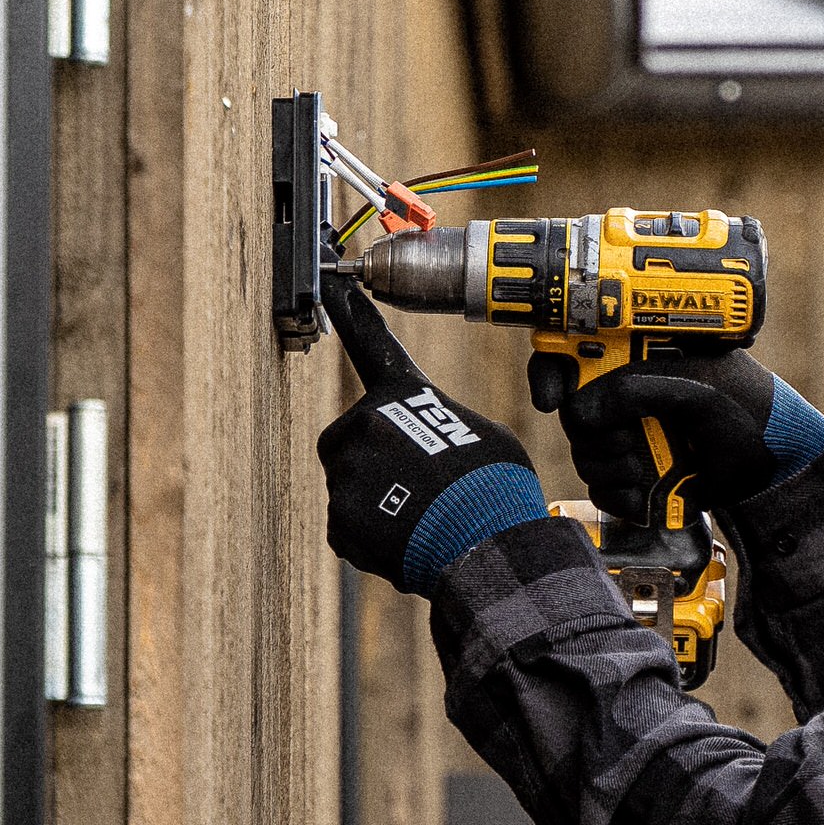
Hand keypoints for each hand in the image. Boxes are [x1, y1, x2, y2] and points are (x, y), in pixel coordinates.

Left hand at [317, 274, 543, 592]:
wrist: (486, 543)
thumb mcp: (481, 434)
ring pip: (351, 485)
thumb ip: (439, 426)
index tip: (329, 281)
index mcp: (401, 394)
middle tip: (419, 486)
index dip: (351, 311)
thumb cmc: (494, 487)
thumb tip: (428, 448)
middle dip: (375, 460)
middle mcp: (364, 423)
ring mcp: (345, 472)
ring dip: (377, 501)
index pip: (371, 343)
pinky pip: (350, 525)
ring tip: (421, 517)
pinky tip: (406, 539)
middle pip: (353, 439)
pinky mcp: (337, 518)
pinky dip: (372, 536)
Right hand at [558, 347, 823, 523]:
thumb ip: (636, 390)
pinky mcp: (633, 478)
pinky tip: (648, 492)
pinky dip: (620, 496)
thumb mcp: (695, 386)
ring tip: (652, 465)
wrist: (775, 465)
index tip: (550, 398)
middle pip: (572, 414)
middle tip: (630, 438)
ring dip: (614, 467)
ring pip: (583, 454)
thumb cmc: (746, 409)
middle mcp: (625, 397)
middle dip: (597, 433)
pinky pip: (600, 490)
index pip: (572, 352)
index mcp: (637, 358)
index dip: (549, 371)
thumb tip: (578, 411)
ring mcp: (628, 439)